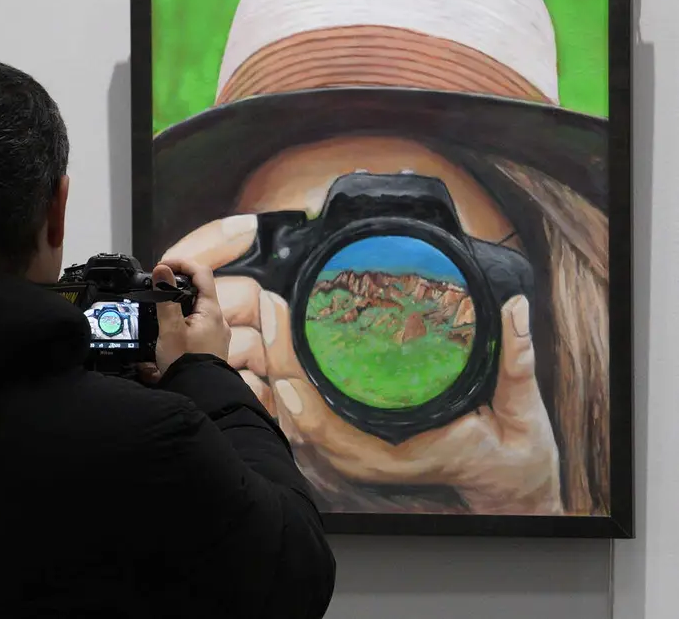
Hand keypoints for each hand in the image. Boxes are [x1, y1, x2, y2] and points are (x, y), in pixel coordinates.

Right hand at [150, 258, 230, 375]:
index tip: (162, 267)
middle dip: (176, 287)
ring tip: (158, 316)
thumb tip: (162, 270)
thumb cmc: (186, 364)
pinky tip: (168, 335)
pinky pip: (196, 327)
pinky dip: (182, 324)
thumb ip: (165, 298)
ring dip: (177, 307)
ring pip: (196, 310)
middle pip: (198, 291)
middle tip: (157, 290)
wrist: (201, 395)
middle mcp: (218, 320)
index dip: (181, 263)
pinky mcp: (211, 347)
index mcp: (211, 310)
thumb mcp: (169, 328)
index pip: (201, 272)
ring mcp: (216, 334)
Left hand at [162, 215, 563, 515]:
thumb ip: (517, 364)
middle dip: (275, 358)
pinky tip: (282, 345)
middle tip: (270, 304)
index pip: (322, 423)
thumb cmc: (513, 459)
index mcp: (393, 455)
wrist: (510, 489)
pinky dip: (289, 382)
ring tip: (270, 314)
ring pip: (295, 415)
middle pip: (296, 411)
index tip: (281, 324)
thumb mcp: (523, 416)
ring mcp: (356, 453)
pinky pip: (308, 415)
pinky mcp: (356, 442)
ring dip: (276, 367)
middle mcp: (364, 458)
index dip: (294, 375)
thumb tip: (516, 309)